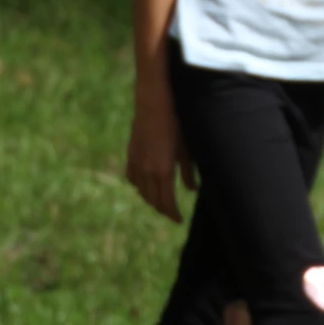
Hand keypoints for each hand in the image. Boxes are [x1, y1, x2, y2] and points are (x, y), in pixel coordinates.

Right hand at [126, 86, 196, 222]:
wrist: (154, 104)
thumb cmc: (176, 124)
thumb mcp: (186, 149)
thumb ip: (189, 172)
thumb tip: (192, 190)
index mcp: (163, 171)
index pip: (167, 202)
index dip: (173, 214)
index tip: (180, 219)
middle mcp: (147, 171)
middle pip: (153, 200)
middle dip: (163, 210)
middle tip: (172, 213)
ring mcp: (137, 163)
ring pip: (141, 191)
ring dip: (151, 199)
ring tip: (160, 201)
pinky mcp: (131, 154)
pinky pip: (132, 177)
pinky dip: (139, 185)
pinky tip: (145, 185)